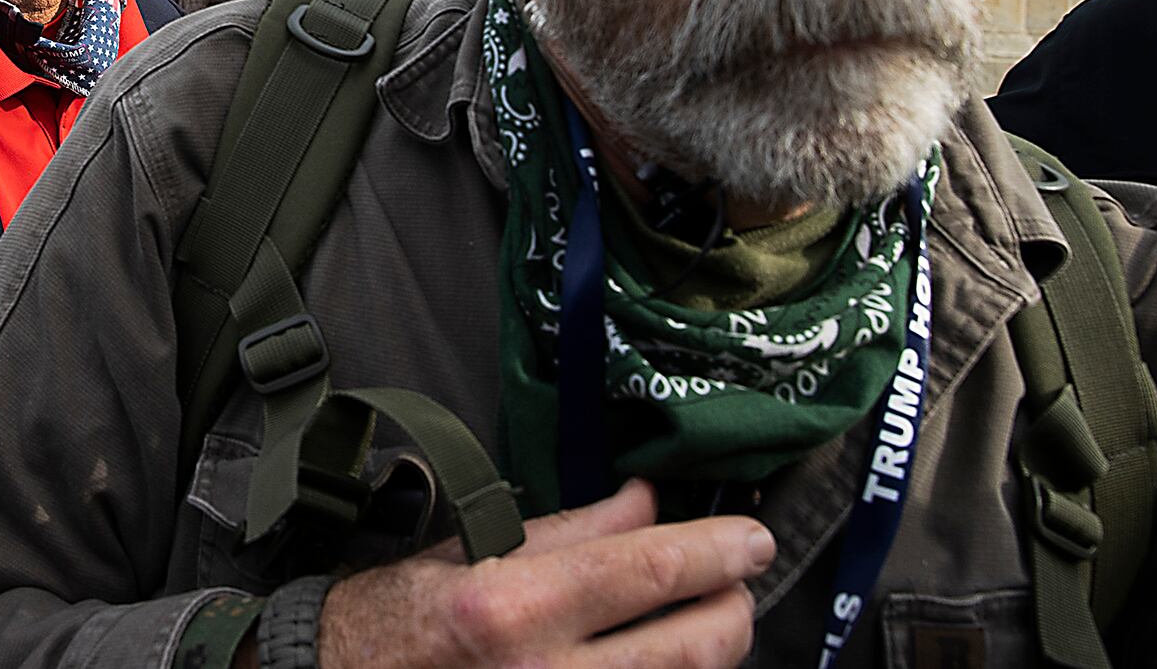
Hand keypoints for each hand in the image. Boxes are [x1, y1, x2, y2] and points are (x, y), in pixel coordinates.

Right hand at [314, 479, 769, 667]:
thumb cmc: (406, 613)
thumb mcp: (478, 549)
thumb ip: (573, 529)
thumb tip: (648, 503)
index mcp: (513, 605)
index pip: (646, 571)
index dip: (714, 551)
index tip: (750, 536)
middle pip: (690, 648)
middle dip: (733, 608)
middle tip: (739, 578)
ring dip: (709, 651)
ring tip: (706, 616)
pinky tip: (663, 655)